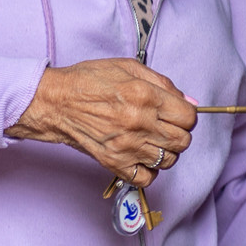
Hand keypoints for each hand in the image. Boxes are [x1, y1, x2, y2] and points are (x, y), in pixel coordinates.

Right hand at [6, 58, 195, 187]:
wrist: (56, 102)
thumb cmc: (88, 81)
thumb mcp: (128, 67)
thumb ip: (163, 83)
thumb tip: (190, 102)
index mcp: (145, 95)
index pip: (189, 118)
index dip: (185, 116)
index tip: (176, 114)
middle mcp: (140, 123)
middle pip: (183, 141)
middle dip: (179, 133)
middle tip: (165, 127)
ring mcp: (128, 146)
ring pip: (169, 161)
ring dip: (166, 151)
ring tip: (152, 141)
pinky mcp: (115, 163)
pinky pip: (147, 178)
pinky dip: (149, 171)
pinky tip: (142, 157)